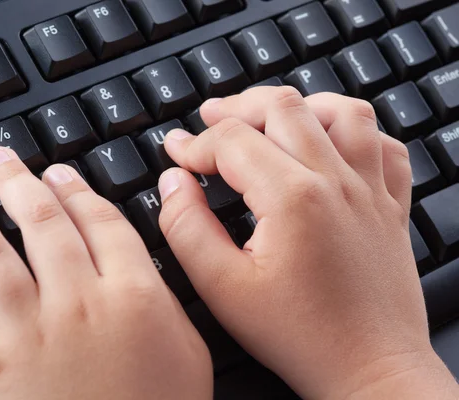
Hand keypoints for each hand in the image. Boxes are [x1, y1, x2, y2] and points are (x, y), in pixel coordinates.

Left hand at [0, 148, 211, 399]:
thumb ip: (162, 298)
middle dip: (16, 182)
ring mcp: (31, 333)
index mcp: (132, 295)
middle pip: (42, 223)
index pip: (99, 221)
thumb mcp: (188, 350)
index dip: (76, 190)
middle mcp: (78, 302)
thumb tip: (135, 261)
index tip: (57, 173)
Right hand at [157, 87, 458, 399]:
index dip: (195, 142)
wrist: (369, 368)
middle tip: (210, 118)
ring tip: (269, 116)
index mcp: (292, 198)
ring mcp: (370, 190)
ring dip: (298, 105)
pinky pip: (384, 146)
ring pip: (342, 111)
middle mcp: (336, 182)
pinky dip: (355, 131)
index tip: (177, 152)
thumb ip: (186, 227)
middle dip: (237, 107)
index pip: (233, 141)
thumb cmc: (300, 335)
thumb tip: (173, 182)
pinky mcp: (390, 206)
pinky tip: (331, 142)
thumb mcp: (222, 288)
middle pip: (284, 107)